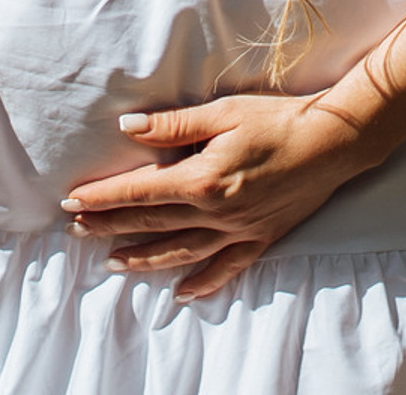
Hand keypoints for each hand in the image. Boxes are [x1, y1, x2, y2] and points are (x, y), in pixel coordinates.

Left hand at [59, 92, 376, 300]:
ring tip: (112, 262)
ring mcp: (238, 232)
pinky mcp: (260, 240)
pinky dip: (201, 283)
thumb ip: (173, 125)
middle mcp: (216, 213)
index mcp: (202, 179)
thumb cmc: (276, 119)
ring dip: (143, 259)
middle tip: (76, 231)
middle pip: (152, 223)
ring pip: (180, 253)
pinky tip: (182, 293)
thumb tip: (129, 129)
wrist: (332, 143)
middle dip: (109, 226)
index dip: (103, 197)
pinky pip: (225, 269)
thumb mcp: (222, 112)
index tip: (72, 202)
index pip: (140, 192)